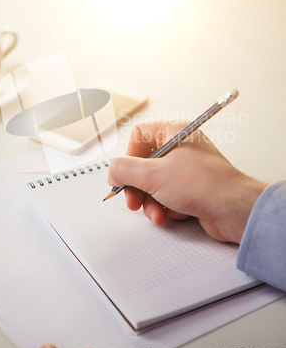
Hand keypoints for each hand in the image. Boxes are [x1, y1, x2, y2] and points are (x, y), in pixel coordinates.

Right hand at [108, 121, 267, 243]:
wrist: (235, 211)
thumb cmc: (204, 185)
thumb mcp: (153, 175)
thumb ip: (124, 170)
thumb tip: (113, 171)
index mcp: (174, 132)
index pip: (139, 136)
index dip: (129, 157)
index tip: (125, 175)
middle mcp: (181, 148)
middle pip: (144, 164)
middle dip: (138, 188)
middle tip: (134, 202)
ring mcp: (187, 169)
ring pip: (154, 184)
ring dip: (151, 202)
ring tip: (158, 213)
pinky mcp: (192, 189)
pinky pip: (168, 196)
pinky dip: (166, 208)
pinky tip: (174, 215)